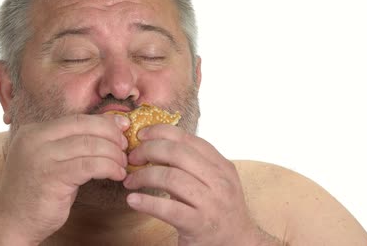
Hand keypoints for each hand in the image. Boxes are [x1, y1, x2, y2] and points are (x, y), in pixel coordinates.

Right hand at [0, 114, 128, 244]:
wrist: (9, 222)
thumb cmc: (34, 193)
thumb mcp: (49, 161)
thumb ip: (69, 145)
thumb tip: (105, 131)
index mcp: (33, 131)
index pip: (77, 119)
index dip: (103, 122)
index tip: (122, 127)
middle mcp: (35, 138)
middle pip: (85, 127)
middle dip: (111, 135)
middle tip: (125, 147)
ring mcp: (42, 156)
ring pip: (90, 145)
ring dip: (113, 154)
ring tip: (122, 165)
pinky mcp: (52, 176)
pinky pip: (90, 165)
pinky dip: (109, 168)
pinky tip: (117, 174)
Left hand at [123, 125, 262, 245]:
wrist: (238, 244)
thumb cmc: (218, 211)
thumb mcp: (212, 181)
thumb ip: (190, 164)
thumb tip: (154, 146)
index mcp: (222, 166)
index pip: (188, 139)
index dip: (161, 132)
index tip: (141, 135)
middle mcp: (220, 181)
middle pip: (178, 153)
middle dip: (148, 151)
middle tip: (132, 158)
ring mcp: (212, 203)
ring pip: (171, 178)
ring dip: (143, 176)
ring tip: (129, 182)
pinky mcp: (200, 224)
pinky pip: (169, 209)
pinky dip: (147, 202)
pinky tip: (133, 200)